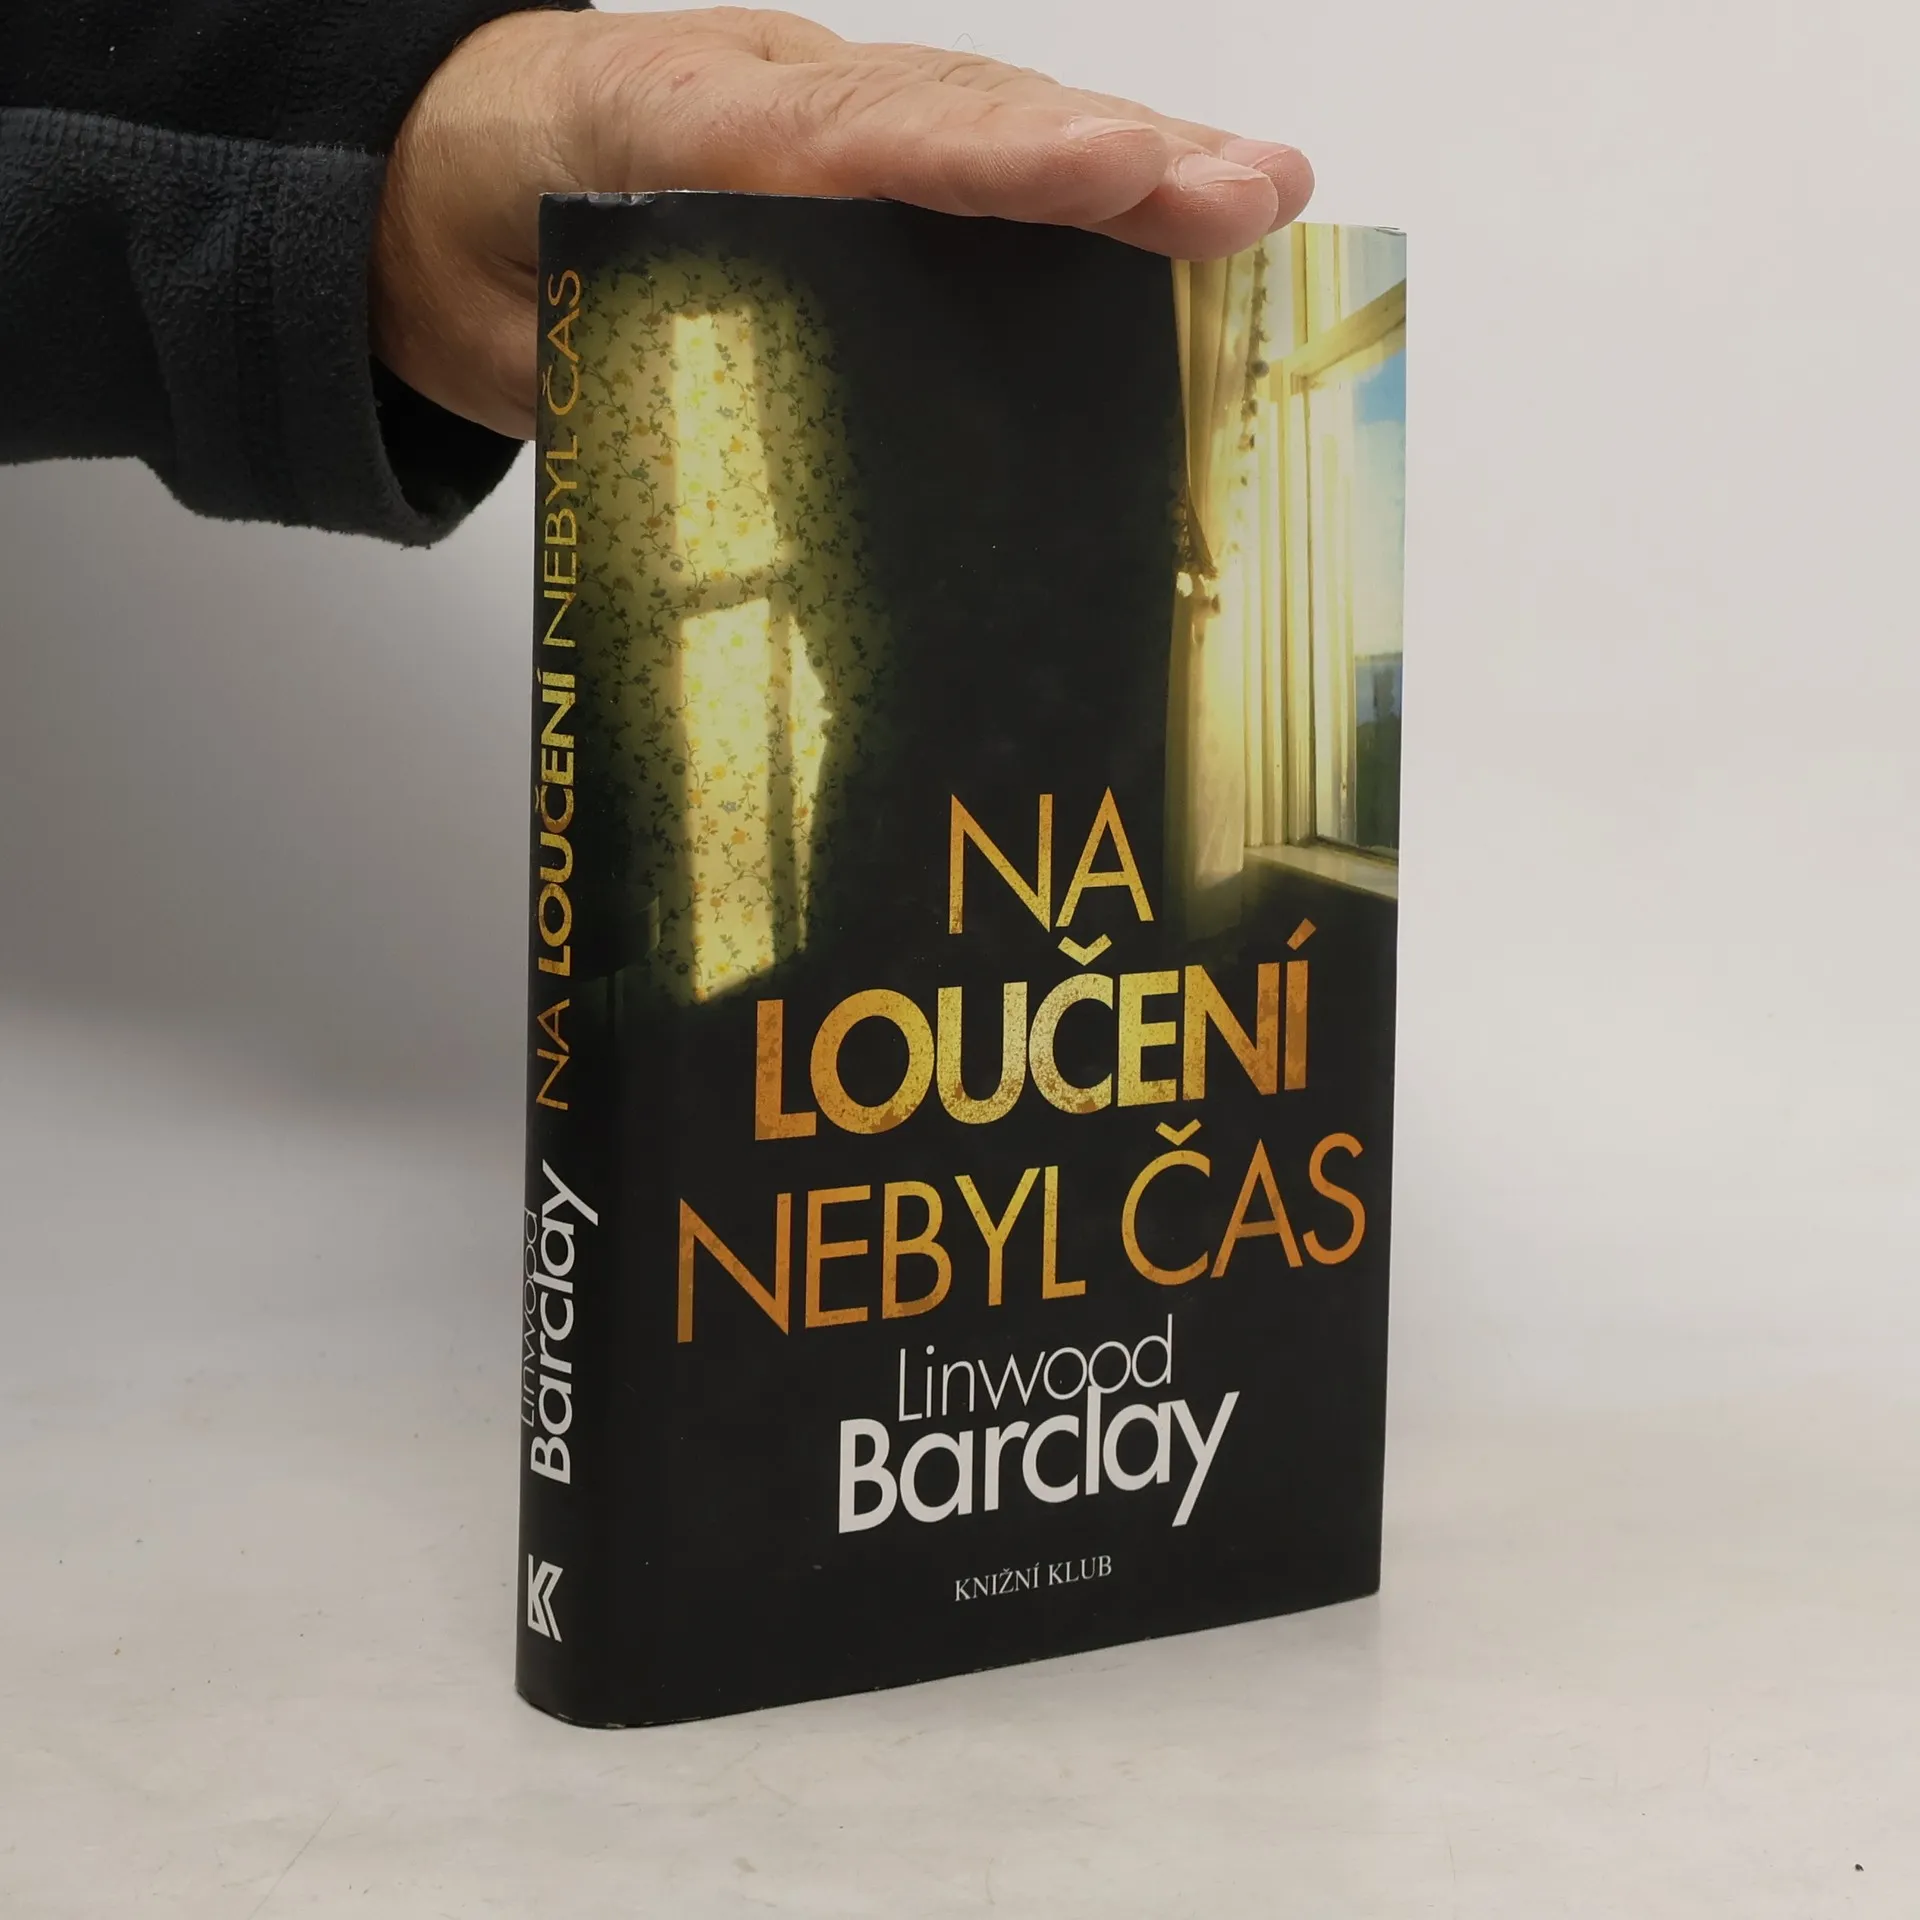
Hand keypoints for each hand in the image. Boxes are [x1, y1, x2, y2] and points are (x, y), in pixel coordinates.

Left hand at [371, 6, 1312, 438]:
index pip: (852, 131)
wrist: (426, 184)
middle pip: (961, 116)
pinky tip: (1173, 226)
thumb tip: (747, 457)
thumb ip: (614, 355)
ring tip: (1259, 198)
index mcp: (681, 124)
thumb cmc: (483, 233)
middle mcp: (779, 106)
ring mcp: (825, 125)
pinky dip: (1073, 195)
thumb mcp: (517, 307)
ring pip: (988, 126)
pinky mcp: (847, 177)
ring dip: (1128, 169)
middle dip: (1110, 159)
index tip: (1107, 171)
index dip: (985, 157)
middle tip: (1248, 195)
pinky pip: (966, 171)